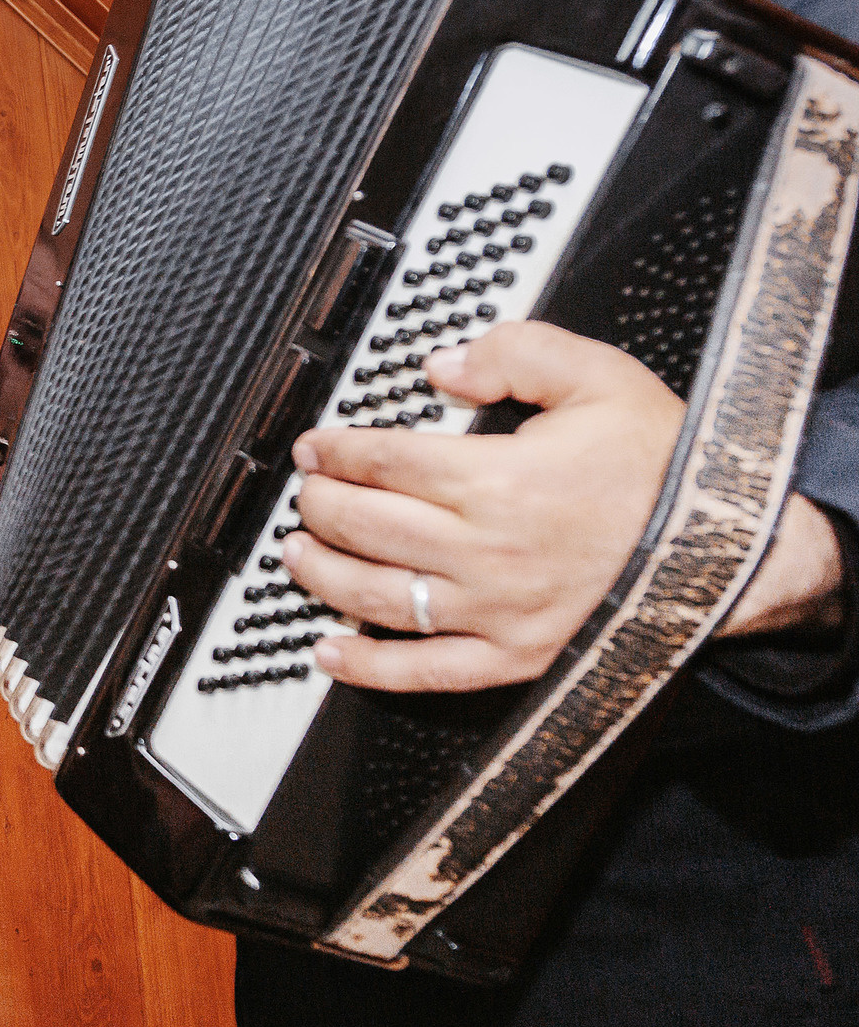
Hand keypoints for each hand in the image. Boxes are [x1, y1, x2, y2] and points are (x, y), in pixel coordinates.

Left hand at [281, 321, 683, 692]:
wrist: (731, 547)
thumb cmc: (665, 466)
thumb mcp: (600, 378)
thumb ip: (515, 354)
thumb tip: (440, 366)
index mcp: (500, 480)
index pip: (384, 461)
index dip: (335, 450)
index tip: (315, 446)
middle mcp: (488, 551)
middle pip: (366, 526)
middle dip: (320, 505)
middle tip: (306, 491)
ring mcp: (497, 612)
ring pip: (377, 596)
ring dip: (321, 574)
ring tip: (296, 554)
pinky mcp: (515, 657)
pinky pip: (424, 673)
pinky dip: (366, 667)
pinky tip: (327, 651)